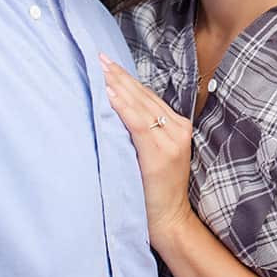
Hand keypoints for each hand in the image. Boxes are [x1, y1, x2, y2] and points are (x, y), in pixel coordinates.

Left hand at [99, 54, 193, 249]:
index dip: (127, 79)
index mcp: (177, 126)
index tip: (107, 63)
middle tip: (99, 57)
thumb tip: (115, 108)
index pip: (147, 96)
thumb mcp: (153, 154)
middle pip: (143, 96)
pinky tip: (110, 94)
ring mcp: (171, 140)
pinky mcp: (161, 153)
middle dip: (120, 76)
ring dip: (119, 85)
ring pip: (141, 105)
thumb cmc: (156, 190)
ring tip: (102, 69)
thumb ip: (143, 131)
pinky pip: (139, 123)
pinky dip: (123, 107)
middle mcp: (177, 128)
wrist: (169, 219)